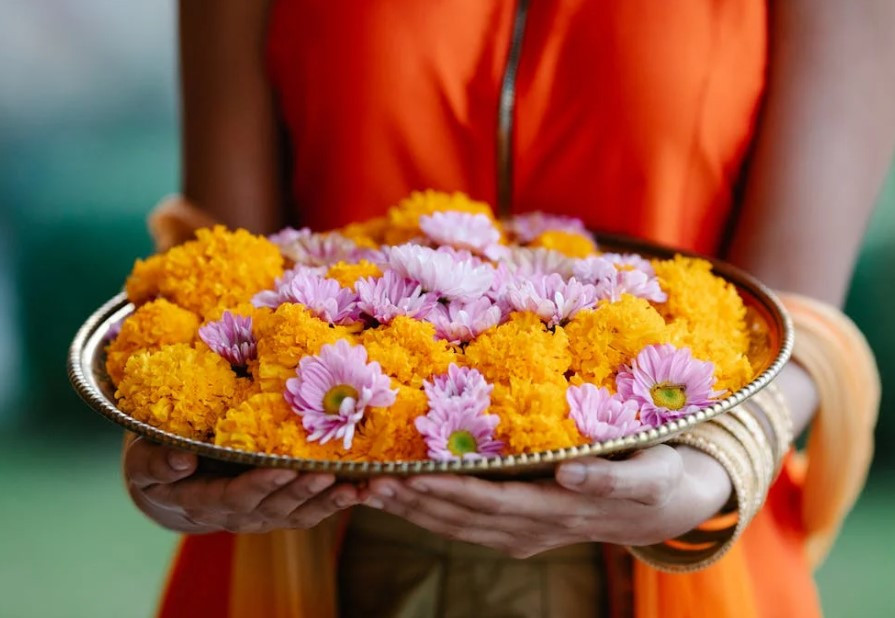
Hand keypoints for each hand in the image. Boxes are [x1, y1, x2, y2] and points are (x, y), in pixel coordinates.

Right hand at [124, 436, 359, 533]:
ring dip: (329, 501)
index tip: (283, 468)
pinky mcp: (282, 507)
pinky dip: (337, 501)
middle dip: (304, 491)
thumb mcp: (143, 461)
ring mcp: (263, 514)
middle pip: (275, 507)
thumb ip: (155, 463)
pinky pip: (311, 510)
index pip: (235, 497)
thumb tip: (181, 460)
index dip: (260, 485)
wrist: (172, 481)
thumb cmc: (156, 460)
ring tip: (356, 486)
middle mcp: (239, 514)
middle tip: (330, 474)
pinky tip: (363, 487)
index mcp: (204, 501)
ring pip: (299, 512)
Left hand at [363, 444, 731, 557]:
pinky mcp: (519, 532)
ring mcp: (524, 536)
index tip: (410, 476)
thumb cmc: (657, 478)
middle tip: (369, 480)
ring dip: (414, 511)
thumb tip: (568, 474)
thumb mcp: (648, 476)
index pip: (493, 502)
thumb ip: (610, 479)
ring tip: (372, 489)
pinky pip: (467, 527)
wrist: (661, 508)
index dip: (450, 491)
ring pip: (459, 527)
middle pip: (464, 518)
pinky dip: (431, 514)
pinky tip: (405, 498)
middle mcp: (535, 529)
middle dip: (415, 501)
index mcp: (561, 510)